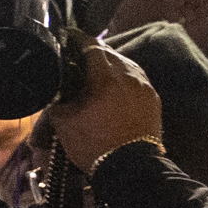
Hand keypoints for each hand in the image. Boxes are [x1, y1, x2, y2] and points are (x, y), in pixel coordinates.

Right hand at [48, 32, 161, 176]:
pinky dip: (123, 82)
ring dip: (110, 67)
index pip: (89, 44)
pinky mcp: (154, 100)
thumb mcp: (63, 122)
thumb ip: (57, 99)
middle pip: (109, 53)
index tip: (66, 38)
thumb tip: (53, 91)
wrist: (131, 170)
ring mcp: (145, 87)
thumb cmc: (94, 144)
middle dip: (92, 54)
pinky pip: (136, 81)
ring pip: (125, 65)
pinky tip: (113, 93)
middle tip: (77, 59)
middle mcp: (129, 74)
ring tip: (96, 76)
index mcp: (105, 75)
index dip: (75, 39)